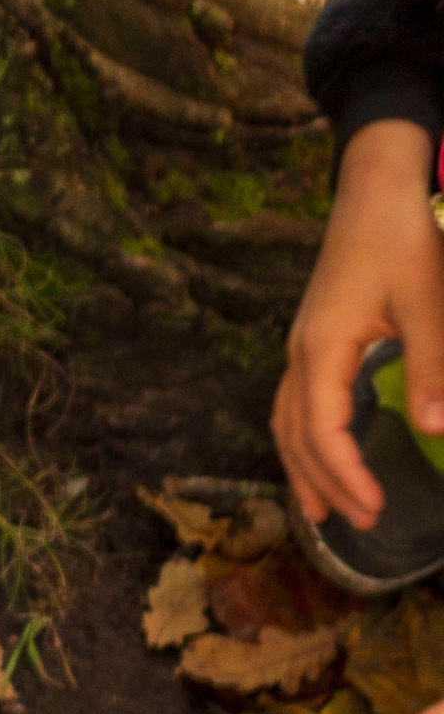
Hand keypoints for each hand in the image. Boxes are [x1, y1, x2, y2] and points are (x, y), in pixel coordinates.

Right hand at [276, 118, 443, 530]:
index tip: (374, 507)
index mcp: (322, 350)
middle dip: (323, 484)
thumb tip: (438, 430)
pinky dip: (302, 443)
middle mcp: (300, 356)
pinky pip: (292, 408)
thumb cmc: (402, 241)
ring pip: (286, 425)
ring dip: (303, 470)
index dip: (345, 474)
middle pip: (295, 437)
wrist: (375, 191)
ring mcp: (300, 350)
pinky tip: (318, 455)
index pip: (321, 430)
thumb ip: (433, 366)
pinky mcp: (311, 342)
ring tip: (322, 511)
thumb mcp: (429, 302)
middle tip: (361, 522)